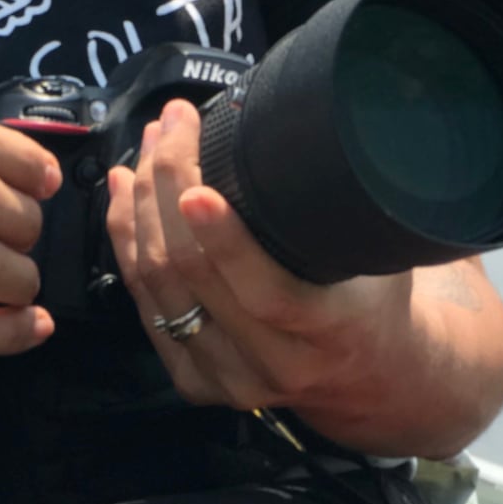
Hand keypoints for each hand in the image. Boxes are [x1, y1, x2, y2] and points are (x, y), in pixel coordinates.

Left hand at [105, 99, 410, 424]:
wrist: (371, 375)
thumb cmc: (376, 298)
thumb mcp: (380, 256)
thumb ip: (342, 211)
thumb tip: (310, 131)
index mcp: (326, 334)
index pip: (267, 293)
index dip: (225, 240)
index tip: (198, 186)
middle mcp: (270, 365)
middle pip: (193, 276)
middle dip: (168, 187)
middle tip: (170, 125)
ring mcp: (225, 377)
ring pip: (157, 285)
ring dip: (140, 205)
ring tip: (146, 144)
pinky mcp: (192, 377)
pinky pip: (143, 302)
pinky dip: (126, 239)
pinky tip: (123, 191)